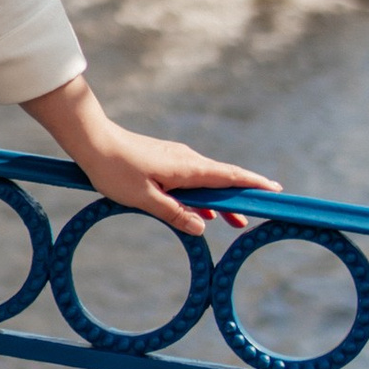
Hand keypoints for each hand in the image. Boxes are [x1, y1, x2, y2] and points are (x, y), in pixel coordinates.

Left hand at [22, 76, 276, 238]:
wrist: (92, 141)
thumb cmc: (115, 170)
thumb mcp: (145, 199)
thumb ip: (174, 214)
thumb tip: (202, 227)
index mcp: (187, 168)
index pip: (229, 176)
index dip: (253, 184)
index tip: (276, 191)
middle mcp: (187, 160)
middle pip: (222, 180)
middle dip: (241, 198)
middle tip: (259, 216)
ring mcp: (176, 159)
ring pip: (206, 182)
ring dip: (220, 201)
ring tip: (234, 221)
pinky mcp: (164, 161)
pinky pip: (191, 181)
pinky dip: (201, 196)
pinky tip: (201, 212)